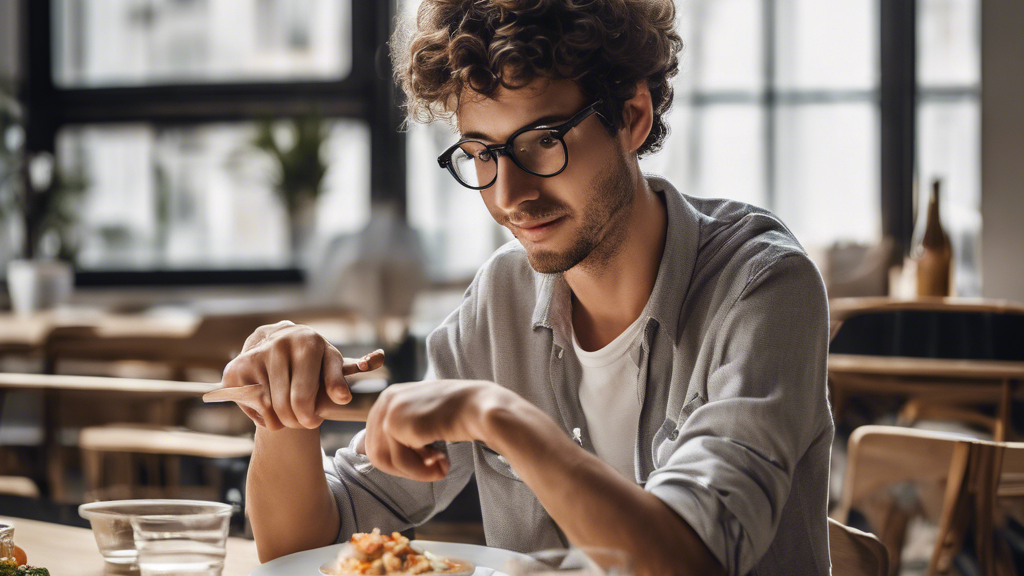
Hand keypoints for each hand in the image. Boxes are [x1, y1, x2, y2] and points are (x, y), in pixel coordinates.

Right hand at [221, 320, 383, 429]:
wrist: (272, 347)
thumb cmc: (310, 362)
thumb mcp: (332, 362)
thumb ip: (353, 367)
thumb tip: (378, 358)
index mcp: (311, 342)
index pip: (320, 383)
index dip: (327, 398)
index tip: (340, 400)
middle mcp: (282, 343)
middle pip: (296, 404)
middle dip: (303, 420)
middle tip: (307, 420)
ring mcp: (257, 355)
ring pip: (274, 410)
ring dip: (283, 420)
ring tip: (288, 411)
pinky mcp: (236, 369)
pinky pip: (255, 409)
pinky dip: (264, 417)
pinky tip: (269, 405)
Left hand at [363, 380, 511, 481]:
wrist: (480, 407)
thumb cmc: (458, 415)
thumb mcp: (423, 416)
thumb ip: (402, 429)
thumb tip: (374, 454)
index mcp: (389, 398)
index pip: (377, 441)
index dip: (401, 459)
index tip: (426, 460)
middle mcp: (385, 401)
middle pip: (376, 454)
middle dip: (405, 469)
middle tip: (434, 468)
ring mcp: (389, 412)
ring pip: (387, 461)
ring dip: (415, 472)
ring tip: (441, 465)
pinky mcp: (396, 425)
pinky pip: (401, 463)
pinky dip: (422, 471)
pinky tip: (443, 460)